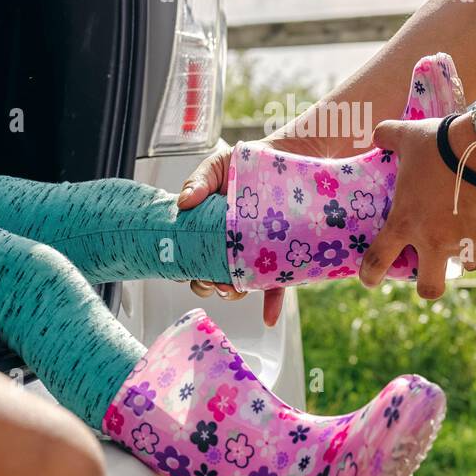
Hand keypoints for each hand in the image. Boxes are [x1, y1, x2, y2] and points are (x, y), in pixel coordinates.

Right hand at [177, 131, 330, 327]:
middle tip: (212, 278)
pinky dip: (272, 307)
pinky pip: (275, 288)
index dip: (185, 265)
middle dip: (207, 283)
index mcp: (208, 228)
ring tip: (233, 288)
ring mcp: (254, 255)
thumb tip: (184, 202)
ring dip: (232, 292)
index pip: (191, 254)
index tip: (185, 267)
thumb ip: (198, 180)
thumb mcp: (217, 166)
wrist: (292, 156)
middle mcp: (229, 246)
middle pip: (210, 275)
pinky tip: (269, 318)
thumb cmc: (249, 163)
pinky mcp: (280, 261)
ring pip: (238, 285)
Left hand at [359, 116, 475, 299]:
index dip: (370, 274)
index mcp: (405, 222)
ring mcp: (464, 241)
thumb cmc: (439, 144)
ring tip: (463, 239)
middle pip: (429, 288)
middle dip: (427, 287)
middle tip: (427, 273)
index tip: (369, 280)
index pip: (379, 259)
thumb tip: (376, 134)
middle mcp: (434, 240)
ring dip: (464, 257)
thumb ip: (387, 136)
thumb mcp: (408, 135)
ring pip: (466, 265)